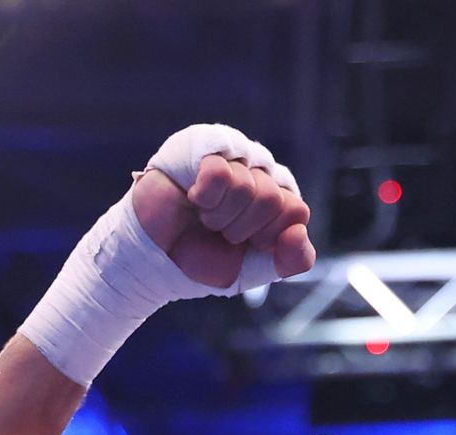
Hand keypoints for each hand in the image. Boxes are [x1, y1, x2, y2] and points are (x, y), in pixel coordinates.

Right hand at [132, 155, 314, 289]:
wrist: (156, 258)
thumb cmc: (204, 256)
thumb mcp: (256, 269)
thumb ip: (293, 259)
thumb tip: (300, 231)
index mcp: (280, 196)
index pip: (297, 211)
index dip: (267, 236)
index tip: (245, 243)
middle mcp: (260, 169)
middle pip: (272, 199)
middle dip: (240, 228)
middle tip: (217, 229)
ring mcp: (232, 152)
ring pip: (247, 187)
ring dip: (219, 216)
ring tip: (202, 215)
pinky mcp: (202, 144)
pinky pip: (220, 171)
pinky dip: (206, 197)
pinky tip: (193, 197)